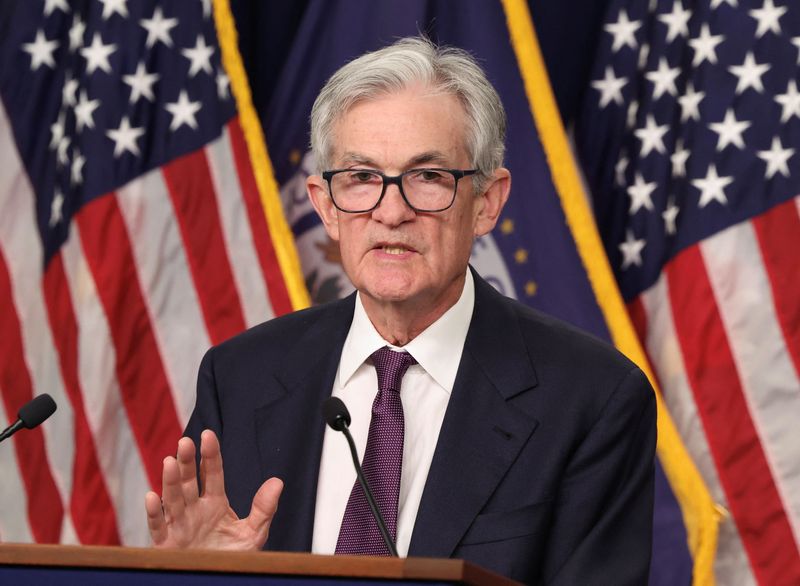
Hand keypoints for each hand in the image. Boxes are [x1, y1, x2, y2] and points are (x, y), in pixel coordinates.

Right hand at [145, 429, 283, 549]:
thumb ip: (264, 508)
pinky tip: (152, 496)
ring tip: (170, 461)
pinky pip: (158, 527)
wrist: (219, 580)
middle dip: (187, 462)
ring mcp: (179, 525)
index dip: (210, 454)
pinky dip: (155, 512)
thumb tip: (277, 482)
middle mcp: (195, 510)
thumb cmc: (233, 558)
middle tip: (186, 442)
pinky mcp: (167, 544)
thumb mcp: (253, 533)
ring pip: (173, 498)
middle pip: (189, 481)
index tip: (208, 435)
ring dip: (170, 481)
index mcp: (215, 503)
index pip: (212, 473)